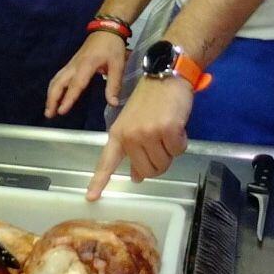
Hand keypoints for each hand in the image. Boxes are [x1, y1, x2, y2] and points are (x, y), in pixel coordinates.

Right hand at [45, 32, 127, 117]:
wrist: (106, 29)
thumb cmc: (112, 46)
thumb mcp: (118, 65)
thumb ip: (114, 85)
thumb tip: (113, 103)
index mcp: (87, 65)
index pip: (76, 85)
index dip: (68, 98)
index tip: (62, 111)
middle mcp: (75, 65)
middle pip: (58, 83)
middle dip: (52, 99)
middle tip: (50, 114)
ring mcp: (71, 64)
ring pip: (56, 80)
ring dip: (51, 95)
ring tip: (49, 110)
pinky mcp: (71, 63)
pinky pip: (59, 77)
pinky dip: (54, 88)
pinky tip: (54, 96)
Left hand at [86, 76, 193, 200]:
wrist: (165, 75)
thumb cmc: (150, 99)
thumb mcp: (134, 122)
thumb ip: (133, 149)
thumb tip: (137, 177)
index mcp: (118, 134)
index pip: (107, 161)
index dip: (99, 181)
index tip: (91, 198)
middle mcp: (130, 136)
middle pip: (147, 171)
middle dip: (158, 163)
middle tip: (161, 141)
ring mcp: (148, 133)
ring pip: (164, 163)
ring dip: (171, 151)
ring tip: (167, 129)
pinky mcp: (167, 130)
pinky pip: (178, 151)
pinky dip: (181, 142)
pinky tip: (177, 125)